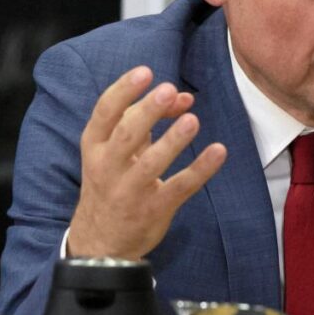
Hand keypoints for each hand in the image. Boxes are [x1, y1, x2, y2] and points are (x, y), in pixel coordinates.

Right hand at [67, 65, 226, 259]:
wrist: (100, 242)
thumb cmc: (111, 181)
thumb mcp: (117, 149)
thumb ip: (146, 119)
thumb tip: (181, 96)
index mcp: (95, 146)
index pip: (105, 112)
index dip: (124, 91)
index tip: (145, 72)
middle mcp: (108, 167)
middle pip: (127, 134)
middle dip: (148, 111)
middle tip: (168, 90)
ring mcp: (130, 191)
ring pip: (151, 163)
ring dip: (173, 140)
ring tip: (192, 120)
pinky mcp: (154, 209)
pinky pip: (180, 188)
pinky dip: (200, 169)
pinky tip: (218, 151)